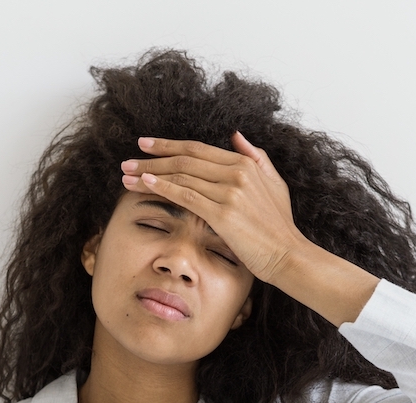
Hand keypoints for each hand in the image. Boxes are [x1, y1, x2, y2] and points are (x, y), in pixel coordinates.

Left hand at [120, 132, 306, 283]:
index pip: (198, 149)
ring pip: (181, 176)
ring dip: (149, 175)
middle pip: (184, 160)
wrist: (288, 255)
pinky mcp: (223, 213)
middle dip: (152, 159)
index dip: (169, 145)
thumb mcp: (274, 183)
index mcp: (246, 163)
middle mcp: (237, 172)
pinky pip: (186, 196)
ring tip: (127, 175)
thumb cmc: (280, 226)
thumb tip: (235, 135)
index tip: (146, 145)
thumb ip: (256, 157)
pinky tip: (144, 185)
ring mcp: (230, 192)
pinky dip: (163, 188)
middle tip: (128, 160)